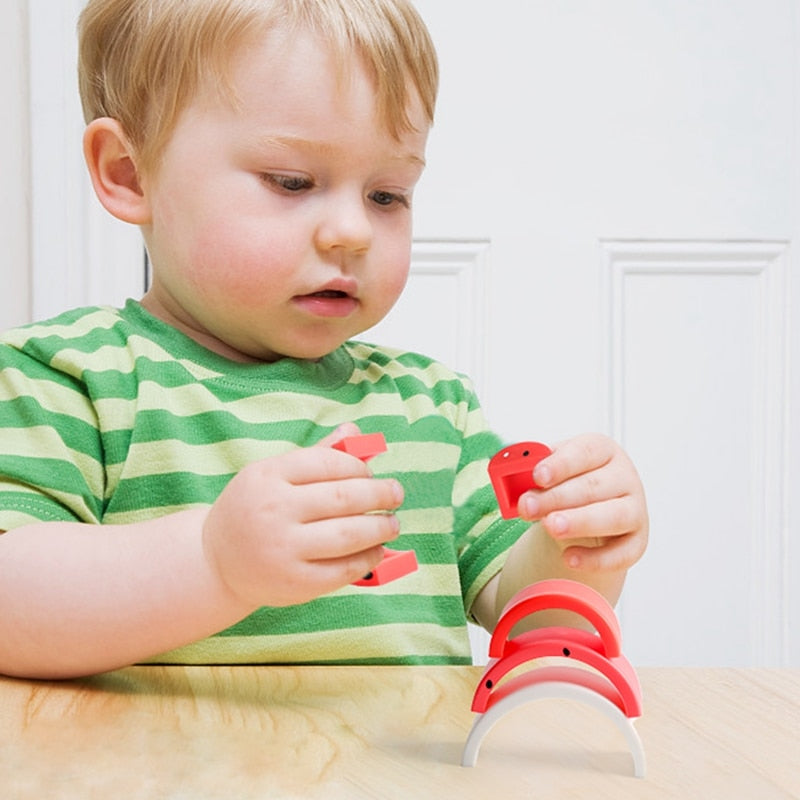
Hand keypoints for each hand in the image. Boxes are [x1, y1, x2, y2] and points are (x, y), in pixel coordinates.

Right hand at [202, 425, 403, 607]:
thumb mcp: (272, 475)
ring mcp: (283, 549)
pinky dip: (368, 559)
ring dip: (380, 527)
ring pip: (349, 534)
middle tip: (396, 493)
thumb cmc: (254, 509)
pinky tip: (377, 550)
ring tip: (392, 523)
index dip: (357, 467)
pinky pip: (343, 569)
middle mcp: (273, 511)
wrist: (215, 561)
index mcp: (267, 476)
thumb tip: (355, 430)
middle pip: (343, 498)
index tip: (370, 473)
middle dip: (379, 494)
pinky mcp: (295, 583)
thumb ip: (315, 455)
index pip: (327, 463)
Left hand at [517, 433, 647, 571]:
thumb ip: (530, 474)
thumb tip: (509, 480)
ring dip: (580, 522)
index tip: (537, 476)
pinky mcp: (637, 541)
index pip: (584, 452)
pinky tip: (568, 558)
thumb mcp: (549, 472)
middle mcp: (624, 477)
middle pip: (593, 486)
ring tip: (550, 527)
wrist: (588, 511)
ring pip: (613, 516)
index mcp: (602, 450)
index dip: (560, 464)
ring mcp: (635, 509)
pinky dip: (595, 559)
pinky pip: (622, 553)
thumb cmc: (566, 484)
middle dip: (557, 498)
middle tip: (528, 507)